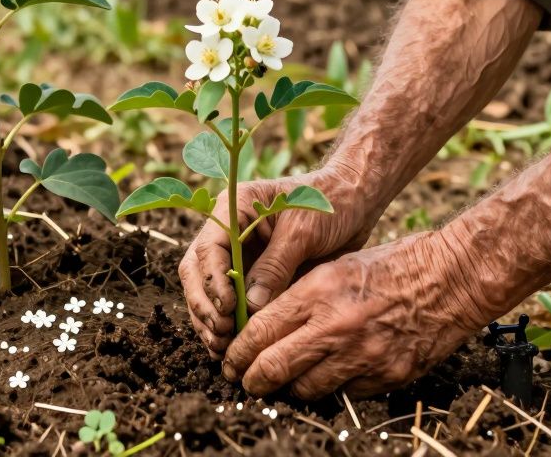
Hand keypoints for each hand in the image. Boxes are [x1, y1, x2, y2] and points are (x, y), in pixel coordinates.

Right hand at [178, 162, 376, 358]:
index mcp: (234, 209)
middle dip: (204, 306)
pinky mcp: (251, 275)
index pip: (208, 248)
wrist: (353, 202)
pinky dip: (226, 323)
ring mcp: (237, 254)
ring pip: (206, 291)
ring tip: (221, 348)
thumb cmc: (328, 206)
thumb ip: (275, 266)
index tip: (227, 309)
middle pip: (197, 272)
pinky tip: (230, 346)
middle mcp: (227, 232)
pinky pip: (229, 302)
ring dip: (209, 320)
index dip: (213, 282)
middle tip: (222, 335)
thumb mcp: (302, 232)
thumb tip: (249, 305)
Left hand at [220, 231, 491, 399]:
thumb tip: (263, 322)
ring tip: (282, 383)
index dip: (238, 352)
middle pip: (274, 367)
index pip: (260, 331)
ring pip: (306, 388)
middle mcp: (336, 327)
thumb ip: (300, 296)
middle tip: (244, 382)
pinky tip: (327, 378)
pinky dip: (330, 388)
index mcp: (318, 292)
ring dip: (289, 388)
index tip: (230, 360)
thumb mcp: (337, 266)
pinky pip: (344, 393)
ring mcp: (362, 356)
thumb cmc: (394, 264)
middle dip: (252, 380)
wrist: (451, 279)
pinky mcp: (386, 376)